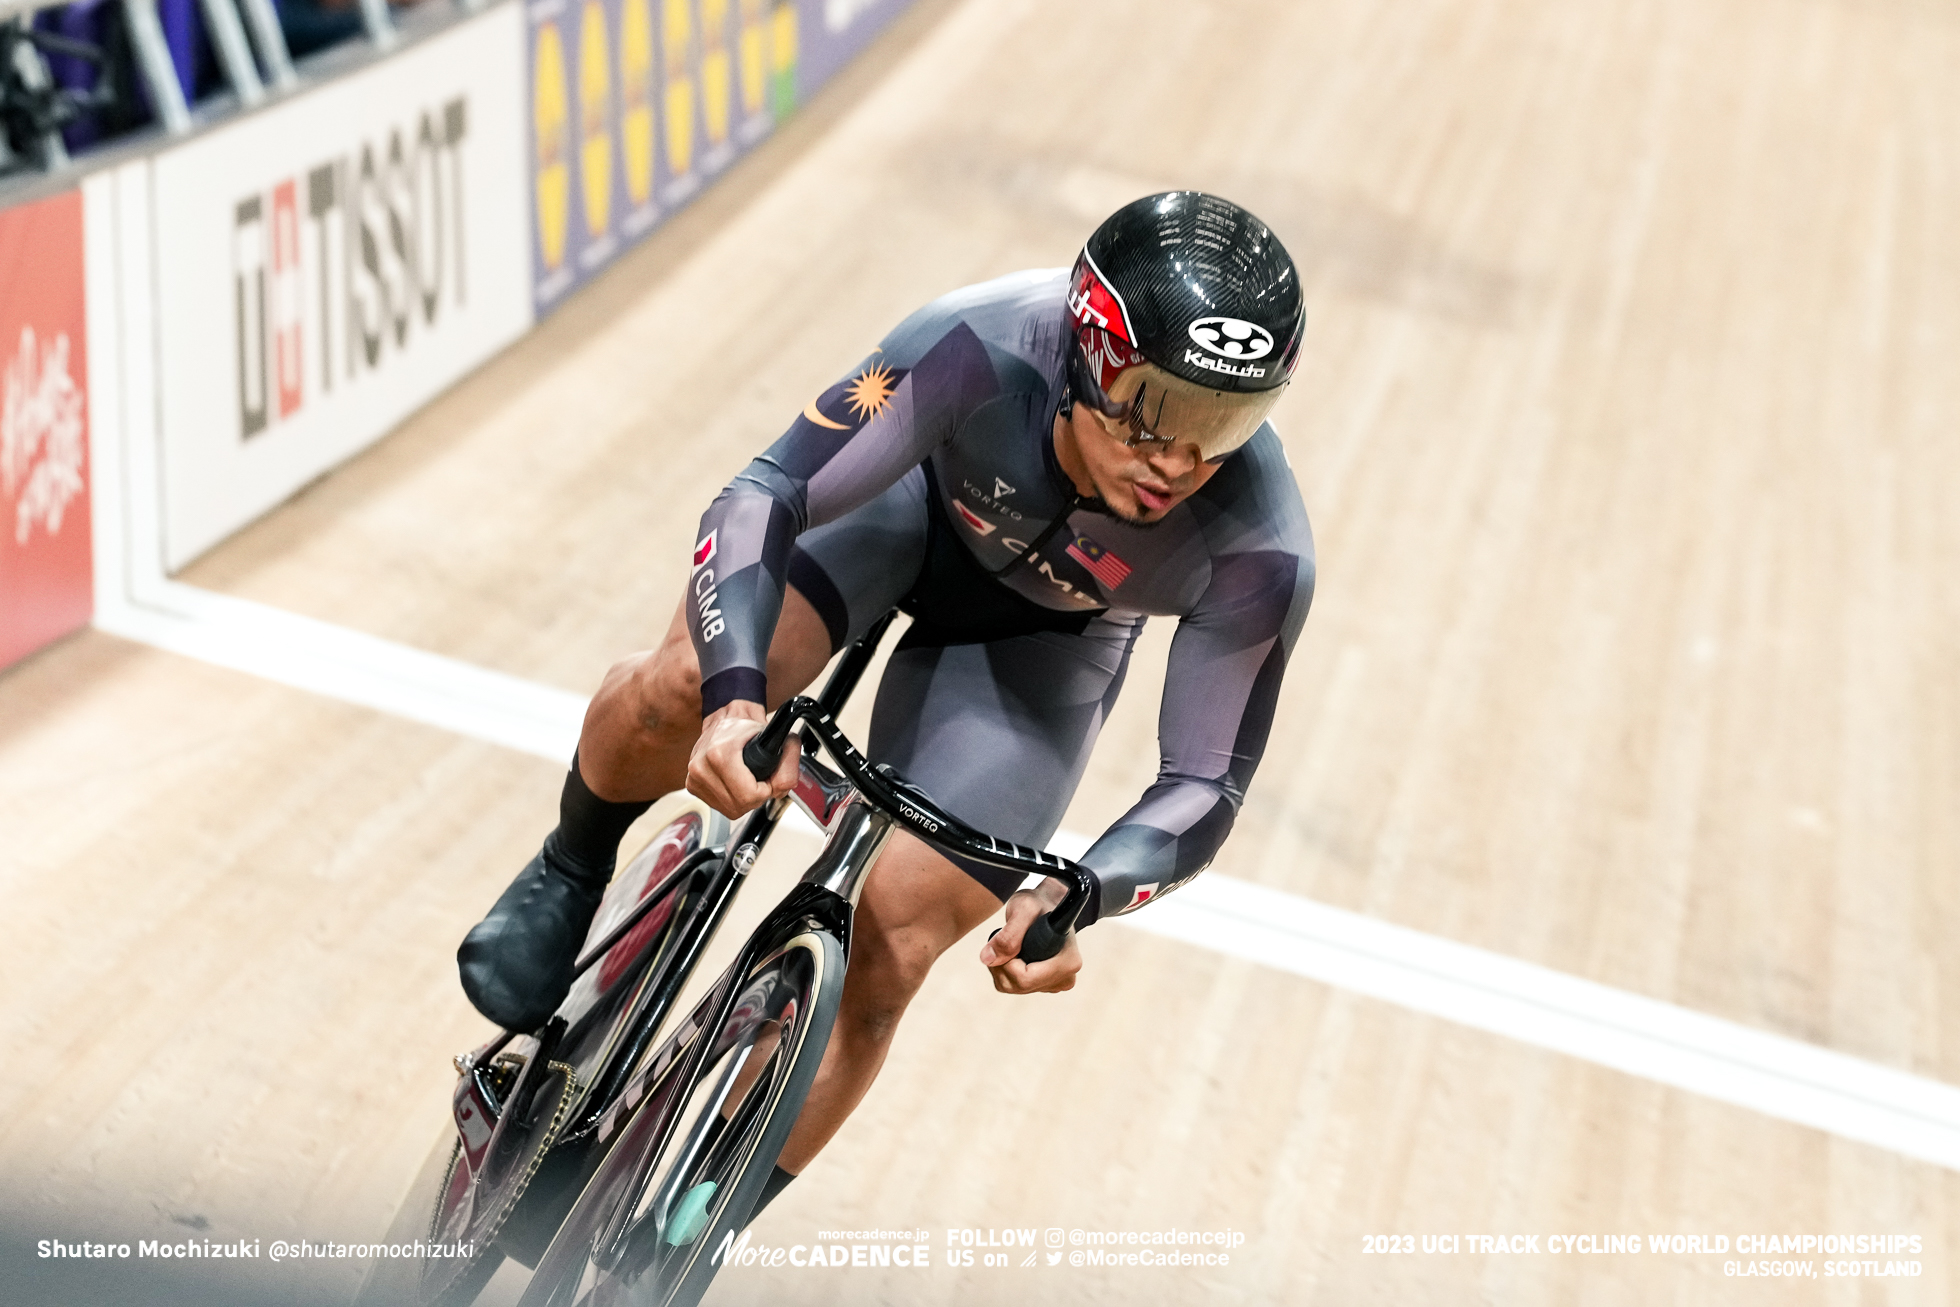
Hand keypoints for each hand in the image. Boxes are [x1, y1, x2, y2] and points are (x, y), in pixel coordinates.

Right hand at [685, 701, 800, 817]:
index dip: (766, 791)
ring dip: (745, 801)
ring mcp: (695, 778)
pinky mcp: (692, 786)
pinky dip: (733, 801)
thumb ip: (788, 759)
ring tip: (749, 781)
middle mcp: (702, 767)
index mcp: (719, 754)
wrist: (723, 721)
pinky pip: (720, 807)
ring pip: (731, 810)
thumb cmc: (745, 728)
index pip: (750, 794)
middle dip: (757, 797)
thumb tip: (786, 784)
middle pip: (741, 806)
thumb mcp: (772, 737)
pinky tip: (736, 785)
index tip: (768, 780)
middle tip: (761, 781)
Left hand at [979, 886, 1081, 993]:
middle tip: (1007, 939)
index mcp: (1067, 962)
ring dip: (1003, 967)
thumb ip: (1007, 935)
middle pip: (1018, 986)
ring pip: (1013, 987)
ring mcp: (1056, 984)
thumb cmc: (1039, 903)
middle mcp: (1066, 978)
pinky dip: (1006, 971)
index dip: (1008, 962)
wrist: (1047, 904)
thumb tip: (988, 959)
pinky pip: (1014, 986)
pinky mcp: (1045, 985)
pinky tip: (1016, 953)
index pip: (1025, 979)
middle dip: (1003, 964)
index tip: (1008, 941)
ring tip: (1013, 943)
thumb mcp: (1023, 909)